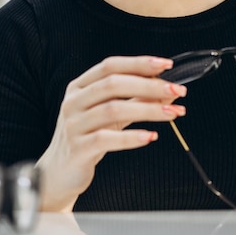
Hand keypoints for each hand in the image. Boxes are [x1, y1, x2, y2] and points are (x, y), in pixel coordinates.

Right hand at [35, 56, 186, 211]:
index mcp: (79, 87)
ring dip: (147, 109)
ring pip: (112, 110)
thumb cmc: (85, 139)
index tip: (165, 65)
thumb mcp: (108, 116)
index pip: (109, 66)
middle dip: (148, 85)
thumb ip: (134, 101)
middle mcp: (73, 102)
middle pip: (112, 84)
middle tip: (176, 90)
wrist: (59, 171)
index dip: (138, 63)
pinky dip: (132, 137)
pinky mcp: (78, 148)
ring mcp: (74, 125)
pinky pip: (107, 139)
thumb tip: (166, 90)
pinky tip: (150, 136)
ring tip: (172, 113)